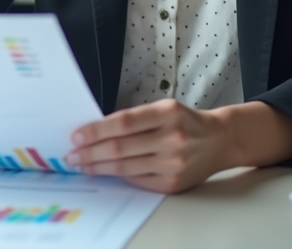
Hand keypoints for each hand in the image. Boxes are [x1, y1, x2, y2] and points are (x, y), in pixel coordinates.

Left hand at [65, 99, 230, 193]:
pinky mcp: (172, 183)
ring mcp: (173, 164)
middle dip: (91, 152)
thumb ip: (134, 119)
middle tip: (72, 154)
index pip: (123, 123)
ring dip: (99, 167)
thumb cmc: (185, 122)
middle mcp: (172, 139)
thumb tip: (96, 130)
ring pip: (126, 167)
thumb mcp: (163, 108)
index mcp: (167, 114)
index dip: (96, 130)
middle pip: (120, 148)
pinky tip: (105, 172)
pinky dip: (118, 176)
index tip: (77, 135)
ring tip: (82, 164)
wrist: (219, 141)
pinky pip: (137, 180)